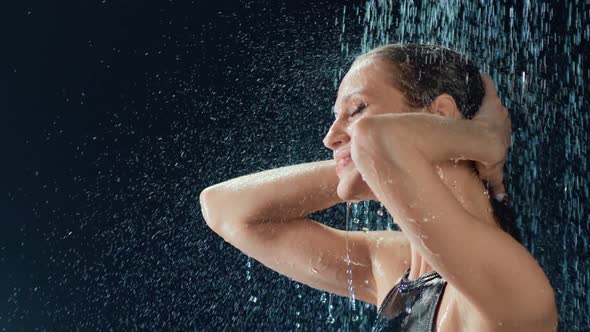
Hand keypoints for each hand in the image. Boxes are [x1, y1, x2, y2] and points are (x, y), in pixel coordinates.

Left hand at [472, 73, 511, 199]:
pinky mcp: (491, 102)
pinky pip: (488, 89)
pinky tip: (481, 74)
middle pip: (500, 118)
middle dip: (495, 118)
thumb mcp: (493, 171)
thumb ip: (496, 183)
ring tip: (486, 97)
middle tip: (490, 117)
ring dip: (491, 102)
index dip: (496, 135)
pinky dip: (486, 82)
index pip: (500, 134)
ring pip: (495, 105)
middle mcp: (504, 123)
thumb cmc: (488, 156)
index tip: (494, 137)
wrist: (487, 145)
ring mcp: (498, 112)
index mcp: (502, 138)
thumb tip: (502, 198)